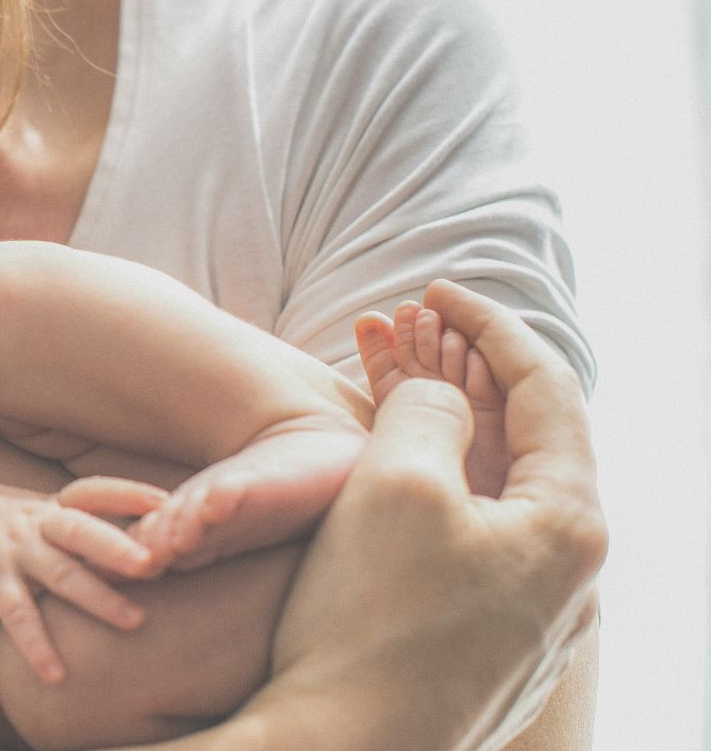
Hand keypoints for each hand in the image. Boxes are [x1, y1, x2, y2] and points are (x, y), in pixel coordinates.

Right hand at [0, 474, 164, 684]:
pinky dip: (36, 644)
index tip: (166, 502)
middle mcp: (36, 524)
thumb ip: (74, 521)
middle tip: (156, 563)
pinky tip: (56, 674)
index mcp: (50, 506)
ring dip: (97, 597)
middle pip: (81, 530)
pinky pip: (16, 615)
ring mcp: (12, 550)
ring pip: (59, 573)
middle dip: (118, 547)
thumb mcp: (31, 509)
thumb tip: (131, 533)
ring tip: (134, 621)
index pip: (93, 491)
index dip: (128, 494)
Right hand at [250, 280, 605, 750]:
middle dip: (464, 376)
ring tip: (386, 393)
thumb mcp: (396, 481)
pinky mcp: (483, 652)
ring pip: (491, 497)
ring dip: (441, 435)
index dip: (490, 324)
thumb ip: (428, 409)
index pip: (547, 390)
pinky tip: (385, 484)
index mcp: (570, 525)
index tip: (436, 288)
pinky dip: (430, 492)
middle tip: (407, 332)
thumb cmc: (371, 620)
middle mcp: (568, 576)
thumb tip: (442, 393)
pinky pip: (467, 546)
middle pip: (524, 443)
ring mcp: (529, 620)